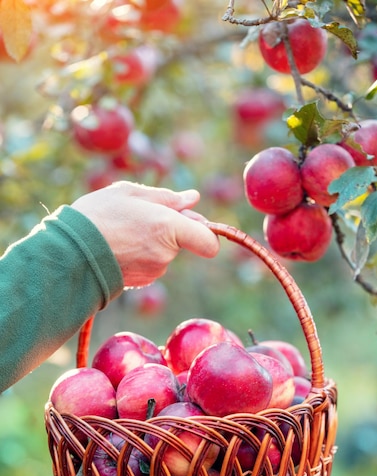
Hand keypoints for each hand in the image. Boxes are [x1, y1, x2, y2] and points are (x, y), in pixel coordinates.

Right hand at [71, 181, 219, 286]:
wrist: (69, 253)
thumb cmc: (98, 216)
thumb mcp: (130, 194)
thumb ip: (166, 197)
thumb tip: (192, 198)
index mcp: (168, 227)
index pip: (209, 241)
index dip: (205, 232)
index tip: (192, 223)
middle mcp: (166, 254)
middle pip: (182, 241)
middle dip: (169, 229)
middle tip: (140, 216)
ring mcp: (154, 271)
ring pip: (164, 252)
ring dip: (152, 241)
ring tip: (123, 230)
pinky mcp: (142, 281)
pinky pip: (150, 263)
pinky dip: (141, 254)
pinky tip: (120, 245)